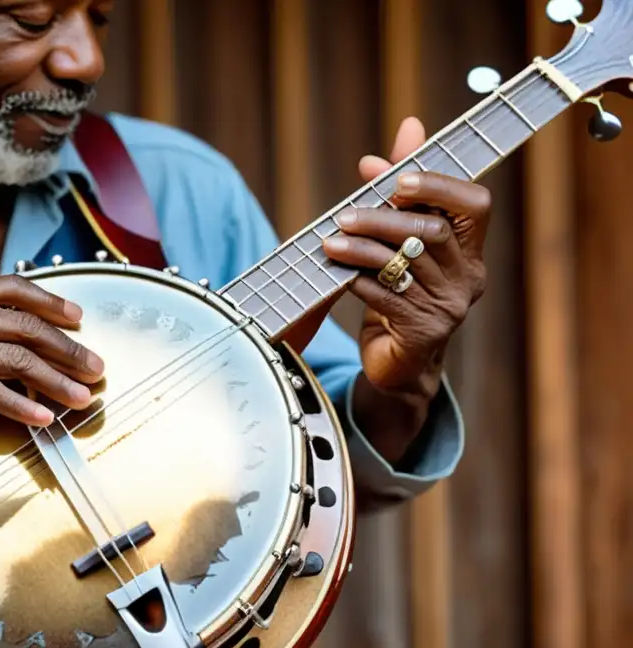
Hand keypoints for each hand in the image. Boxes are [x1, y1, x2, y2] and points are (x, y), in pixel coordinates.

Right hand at [0, 272, 104, 451]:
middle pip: (23, 323)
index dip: (51, 302)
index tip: (78, 318)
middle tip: (95, 365)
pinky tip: (44, 417)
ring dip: (58, 380)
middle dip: (68, 347)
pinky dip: (24, 406)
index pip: (10, 287)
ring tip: (82, 396)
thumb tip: (13, 333)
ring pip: (16, 359)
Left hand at [322, 117, 489, 400]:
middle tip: (344, 215)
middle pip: (431, 232)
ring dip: (362, 248)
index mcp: (469, 249)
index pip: (475, 205)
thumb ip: (403, 187)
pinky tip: (338, 276)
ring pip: (406, 264)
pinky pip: (388, 297)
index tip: (399, 180)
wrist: (397, 363)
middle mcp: (467, 276)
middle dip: (384, 218)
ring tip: (330, 242)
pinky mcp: (425, 332)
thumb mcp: (401, 240)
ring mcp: (449, 307)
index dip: (439, 186)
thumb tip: (410, 125)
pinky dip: (359, 282)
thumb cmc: (398, 292)